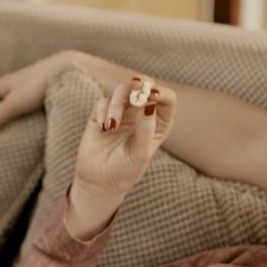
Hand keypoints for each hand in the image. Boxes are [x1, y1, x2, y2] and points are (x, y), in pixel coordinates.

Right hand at [0, 50, 76, 138]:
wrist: (71, 68)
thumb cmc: (41, 84)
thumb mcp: (14, 104)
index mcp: (5, 84)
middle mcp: (17, 81)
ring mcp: (32, 83)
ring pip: (14, 89)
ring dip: (5, 95)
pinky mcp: (47, 86)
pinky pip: (30, 94)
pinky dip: (23, 99)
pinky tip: (29, 102)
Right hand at [64, 78, 176, 238]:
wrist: (100, 181)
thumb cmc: (126, 170)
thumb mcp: (140, 153)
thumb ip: (146, 129)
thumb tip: (150, 104)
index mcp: (158, 122)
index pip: (167, 99)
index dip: (161, 93)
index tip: (151, 97)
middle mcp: (142, 113)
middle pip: (145, 85)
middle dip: (140, 84)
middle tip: (136, 87)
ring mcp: (122, 111)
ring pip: (122, 91)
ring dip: (116, 105)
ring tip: (111, 126)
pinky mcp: (102, 114)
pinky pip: (102, 102)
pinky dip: (103, 112)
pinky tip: (103, 128)